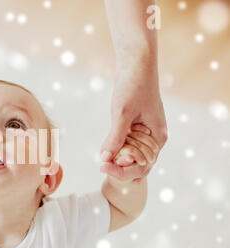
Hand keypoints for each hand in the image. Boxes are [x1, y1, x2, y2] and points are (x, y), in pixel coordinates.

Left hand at [100, 55, 166, 179]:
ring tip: (103, 161)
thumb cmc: (133, 86)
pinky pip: (128, 144)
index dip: (123, 170)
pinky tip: (106, 154)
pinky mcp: (137, 126)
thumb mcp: (122, 113)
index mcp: (157, 137)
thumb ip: (115, 137)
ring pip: (131, 154)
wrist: (136, 65)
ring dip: (118, 158)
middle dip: (120, 166)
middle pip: (138, 163)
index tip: (103, 167)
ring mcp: (146, 132)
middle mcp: (154, 137)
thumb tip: (105, 158)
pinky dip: (118, 148)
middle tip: (102, 166)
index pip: (142, 165)